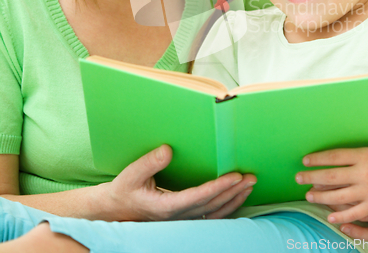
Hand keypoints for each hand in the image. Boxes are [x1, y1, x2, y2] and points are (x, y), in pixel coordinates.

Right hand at [95, 145, 255, 220]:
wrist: (116, 211)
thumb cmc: (124, 191)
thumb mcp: (131, 175)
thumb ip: (149, 163)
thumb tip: (168, 149)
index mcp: (167, 207)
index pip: (198, 197)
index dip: (218, 187)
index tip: (234, 177)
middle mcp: (178, 216)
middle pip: (212, 205)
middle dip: (233, 191)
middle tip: (251, 177)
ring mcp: (183, 219)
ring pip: (215, 213)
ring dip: (234, 200)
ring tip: (250, 186)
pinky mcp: (185, 217)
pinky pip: (211, 216)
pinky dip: (227, 207)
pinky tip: (237, 197)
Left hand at [296, 131, 367, 223]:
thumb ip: (366, 133)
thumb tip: (349, 124)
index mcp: (365, 155)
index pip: (335, 155)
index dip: (317, 158)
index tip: (305, 160)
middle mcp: (365, 173)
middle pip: (331, 176)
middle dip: (311, 177)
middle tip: (298, 178)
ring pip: (339, 196)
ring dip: (321, 196)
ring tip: (308, 195)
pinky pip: (355, 213)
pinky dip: (341, 216)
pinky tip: (330, 217)